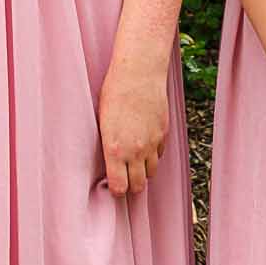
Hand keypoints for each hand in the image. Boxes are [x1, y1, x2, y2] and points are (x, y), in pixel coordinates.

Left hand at [97, 57, 168, 196]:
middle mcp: (135, 151)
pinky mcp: (163, 133)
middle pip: (138, 185)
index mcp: (115, 150)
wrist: (139, 73)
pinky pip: (159, 154)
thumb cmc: (114, 93)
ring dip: (142, 171)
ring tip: (134, 164)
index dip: (116, 191)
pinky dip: (152, 155)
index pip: (119, 187)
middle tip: (124, 181)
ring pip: (150, 172)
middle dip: (131, 187)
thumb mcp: (102, 121)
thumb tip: (110, 161)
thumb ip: (108, 145)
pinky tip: (144, 146)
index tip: (113, 187)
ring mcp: (152, 143)